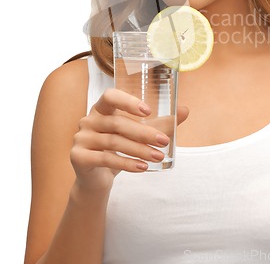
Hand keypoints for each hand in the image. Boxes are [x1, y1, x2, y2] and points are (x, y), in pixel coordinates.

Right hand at [70, 88, 188, 191]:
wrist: (97, 178)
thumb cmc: (119, 149)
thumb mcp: (139, 135)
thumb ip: (160, 123)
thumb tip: (185, 110)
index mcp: (101, 108)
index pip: (110, 96)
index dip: (128, 101)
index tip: (148, 111)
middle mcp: (88, 120)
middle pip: (117, 123)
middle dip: (144, 133)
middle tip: (164, 141)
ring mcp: (81, 138)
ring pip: (114, 142)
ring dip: (139, 150)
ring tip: (158, 157)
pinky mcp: (79, 157)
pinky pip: (106, 159)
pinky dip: (127, 163)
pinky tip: (143, 167)